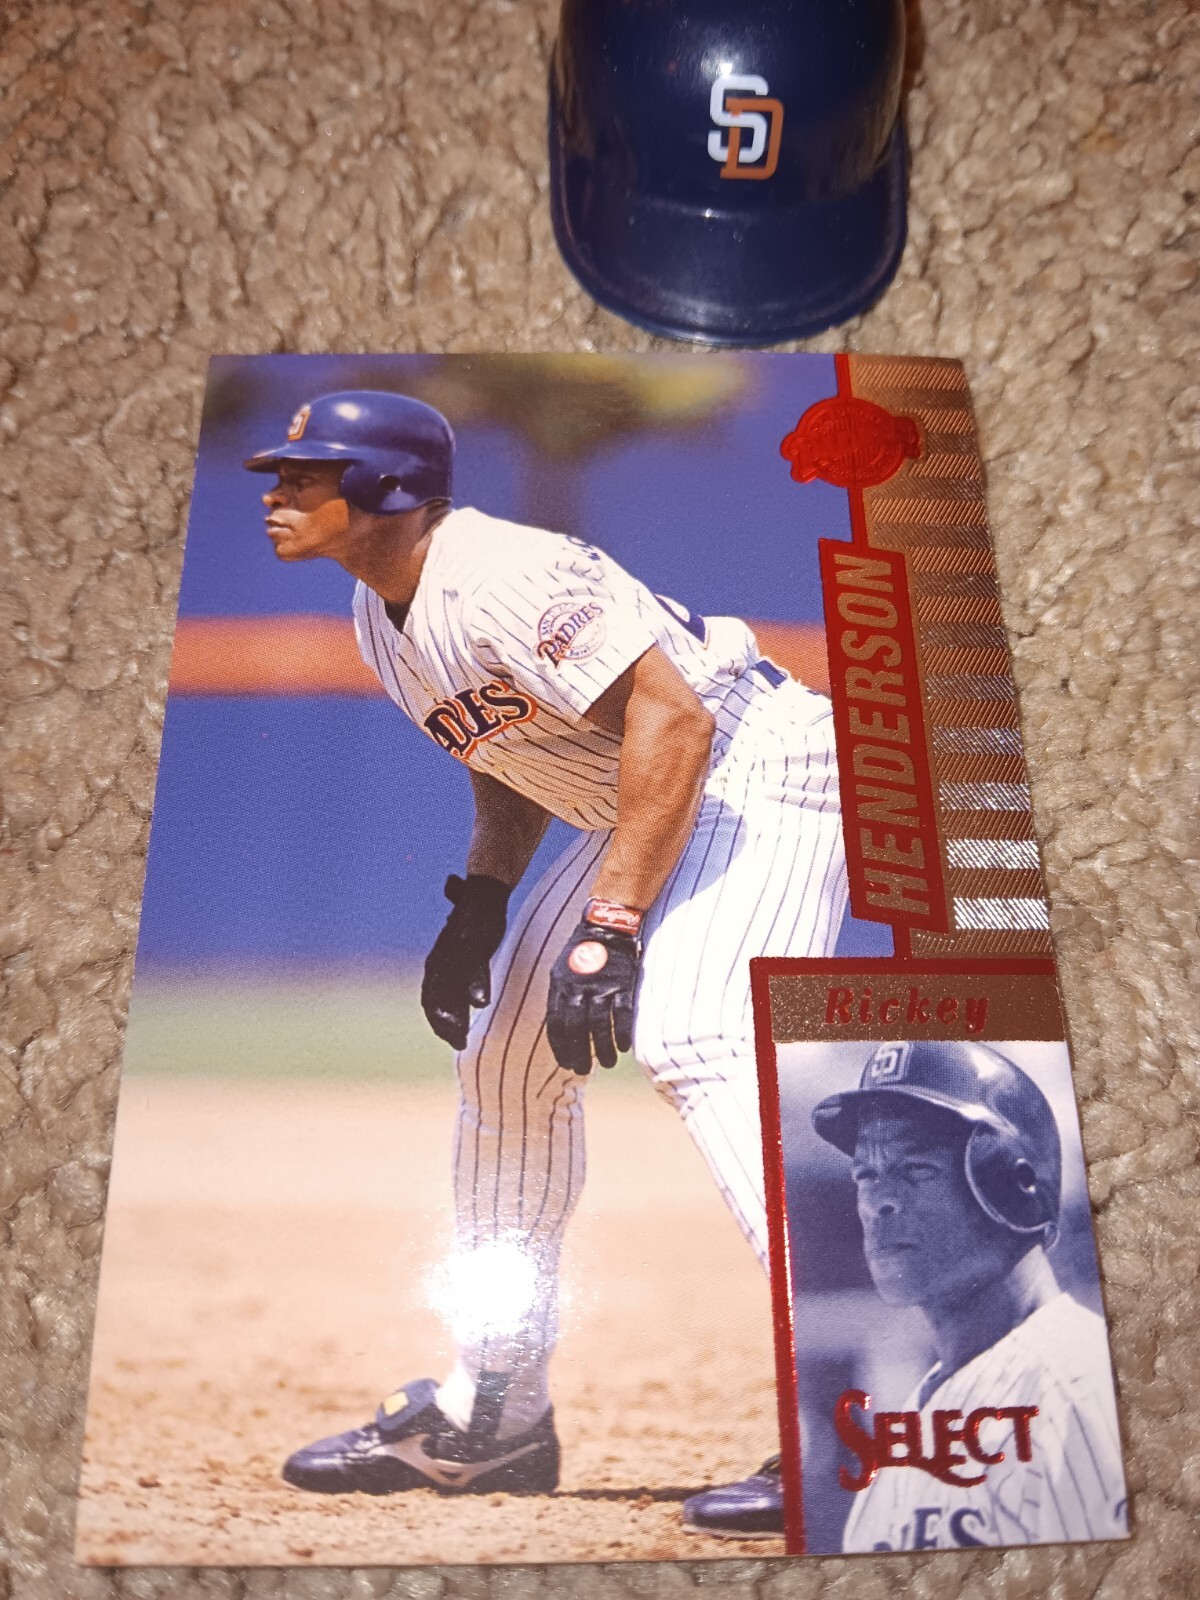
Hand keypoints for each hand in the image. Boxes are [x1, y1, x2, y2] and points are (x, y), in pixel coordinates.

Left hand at [421, 874, 511, 1050]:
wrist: (481, 895)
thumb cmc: (473, 925)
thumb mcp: (462, 952)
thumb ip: (463, 974)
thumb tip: (470, 999)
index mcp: (437, 963)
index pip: (430, 999)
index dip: (437, 1021)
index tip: (450, 1038)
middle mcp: (441, 960)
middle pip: (437, 999)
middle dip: (444, 1025)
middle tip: (457, 1043)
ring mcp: (456, 953)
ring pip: (451, 989)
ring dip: (455, 1015)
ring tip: (460, 1036)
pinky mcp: (474, 943)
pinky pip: (473, 967)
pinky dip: (475, 985)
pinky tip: (480, 1001)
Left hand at [545, 921, 640, 1075]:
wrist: (606, 926)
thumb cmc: (582, 951)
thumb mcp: (561, 970)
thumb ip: (561, 996)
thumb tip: (561, 1028)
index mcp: (559, 986)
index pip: (555, 1025)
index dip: (560, 1047)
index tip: (565, 1063)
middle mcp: (577, 989)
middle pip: (575, 1030)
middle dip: (579, 1054)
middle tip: (583, 1071)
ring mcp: (600, 987)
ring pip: (598, 1026)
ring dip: (602, 1049)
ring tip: (606, 1064)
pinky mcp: (621, 984)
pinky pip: (621, 1015)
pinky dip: (622, 1033)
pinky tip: (624, 1047)